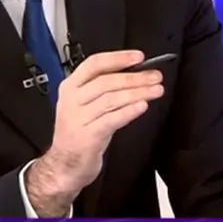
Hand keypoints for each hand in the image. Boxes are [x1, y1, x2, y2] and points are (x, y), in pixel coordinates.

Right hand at [25, 50, 165, 215]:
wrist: (66, 164)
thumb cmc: (82, 131)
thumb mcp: (87, 104)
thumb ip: (106, 88)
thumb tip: (139, 73)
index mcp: (71, 86)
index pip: (94, 64)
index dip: (118, 58)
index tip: (139, 57)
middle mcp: (71, 100)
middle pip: (106, 82)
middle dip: (135, 78)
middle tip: (156, 76)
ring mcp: (77, 119)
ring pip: (111, 99)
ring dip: (137, 93)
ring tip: (156, 90)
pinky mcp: (87, 137)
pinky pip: (111, 119)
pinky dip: (129, 111)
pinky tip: (142, 106)